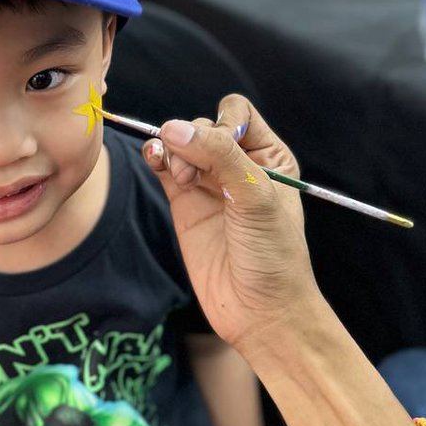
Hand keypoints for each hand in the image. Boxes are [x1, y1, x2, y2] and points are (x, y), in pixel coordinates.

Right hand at [143, 94, 317, 350]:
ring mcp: (208, 184)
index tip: (220, 148)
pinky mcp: (184, 203)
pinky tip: (153, 159)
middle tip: (192, 175)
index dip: (221, 123)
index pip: (236, 112)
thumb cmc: (273, 256)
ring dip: (172, 150)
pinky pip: (164, 166)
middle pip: (202, 126)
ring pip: (180, 144)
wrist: (259, 312)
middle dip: (193, 142)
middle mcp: (238, 165)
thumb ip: (218, 157)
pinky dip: (155, 157)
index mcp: (269, 157)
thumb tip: (173, 128)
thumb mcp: (255, 198)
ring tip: (179, 176)